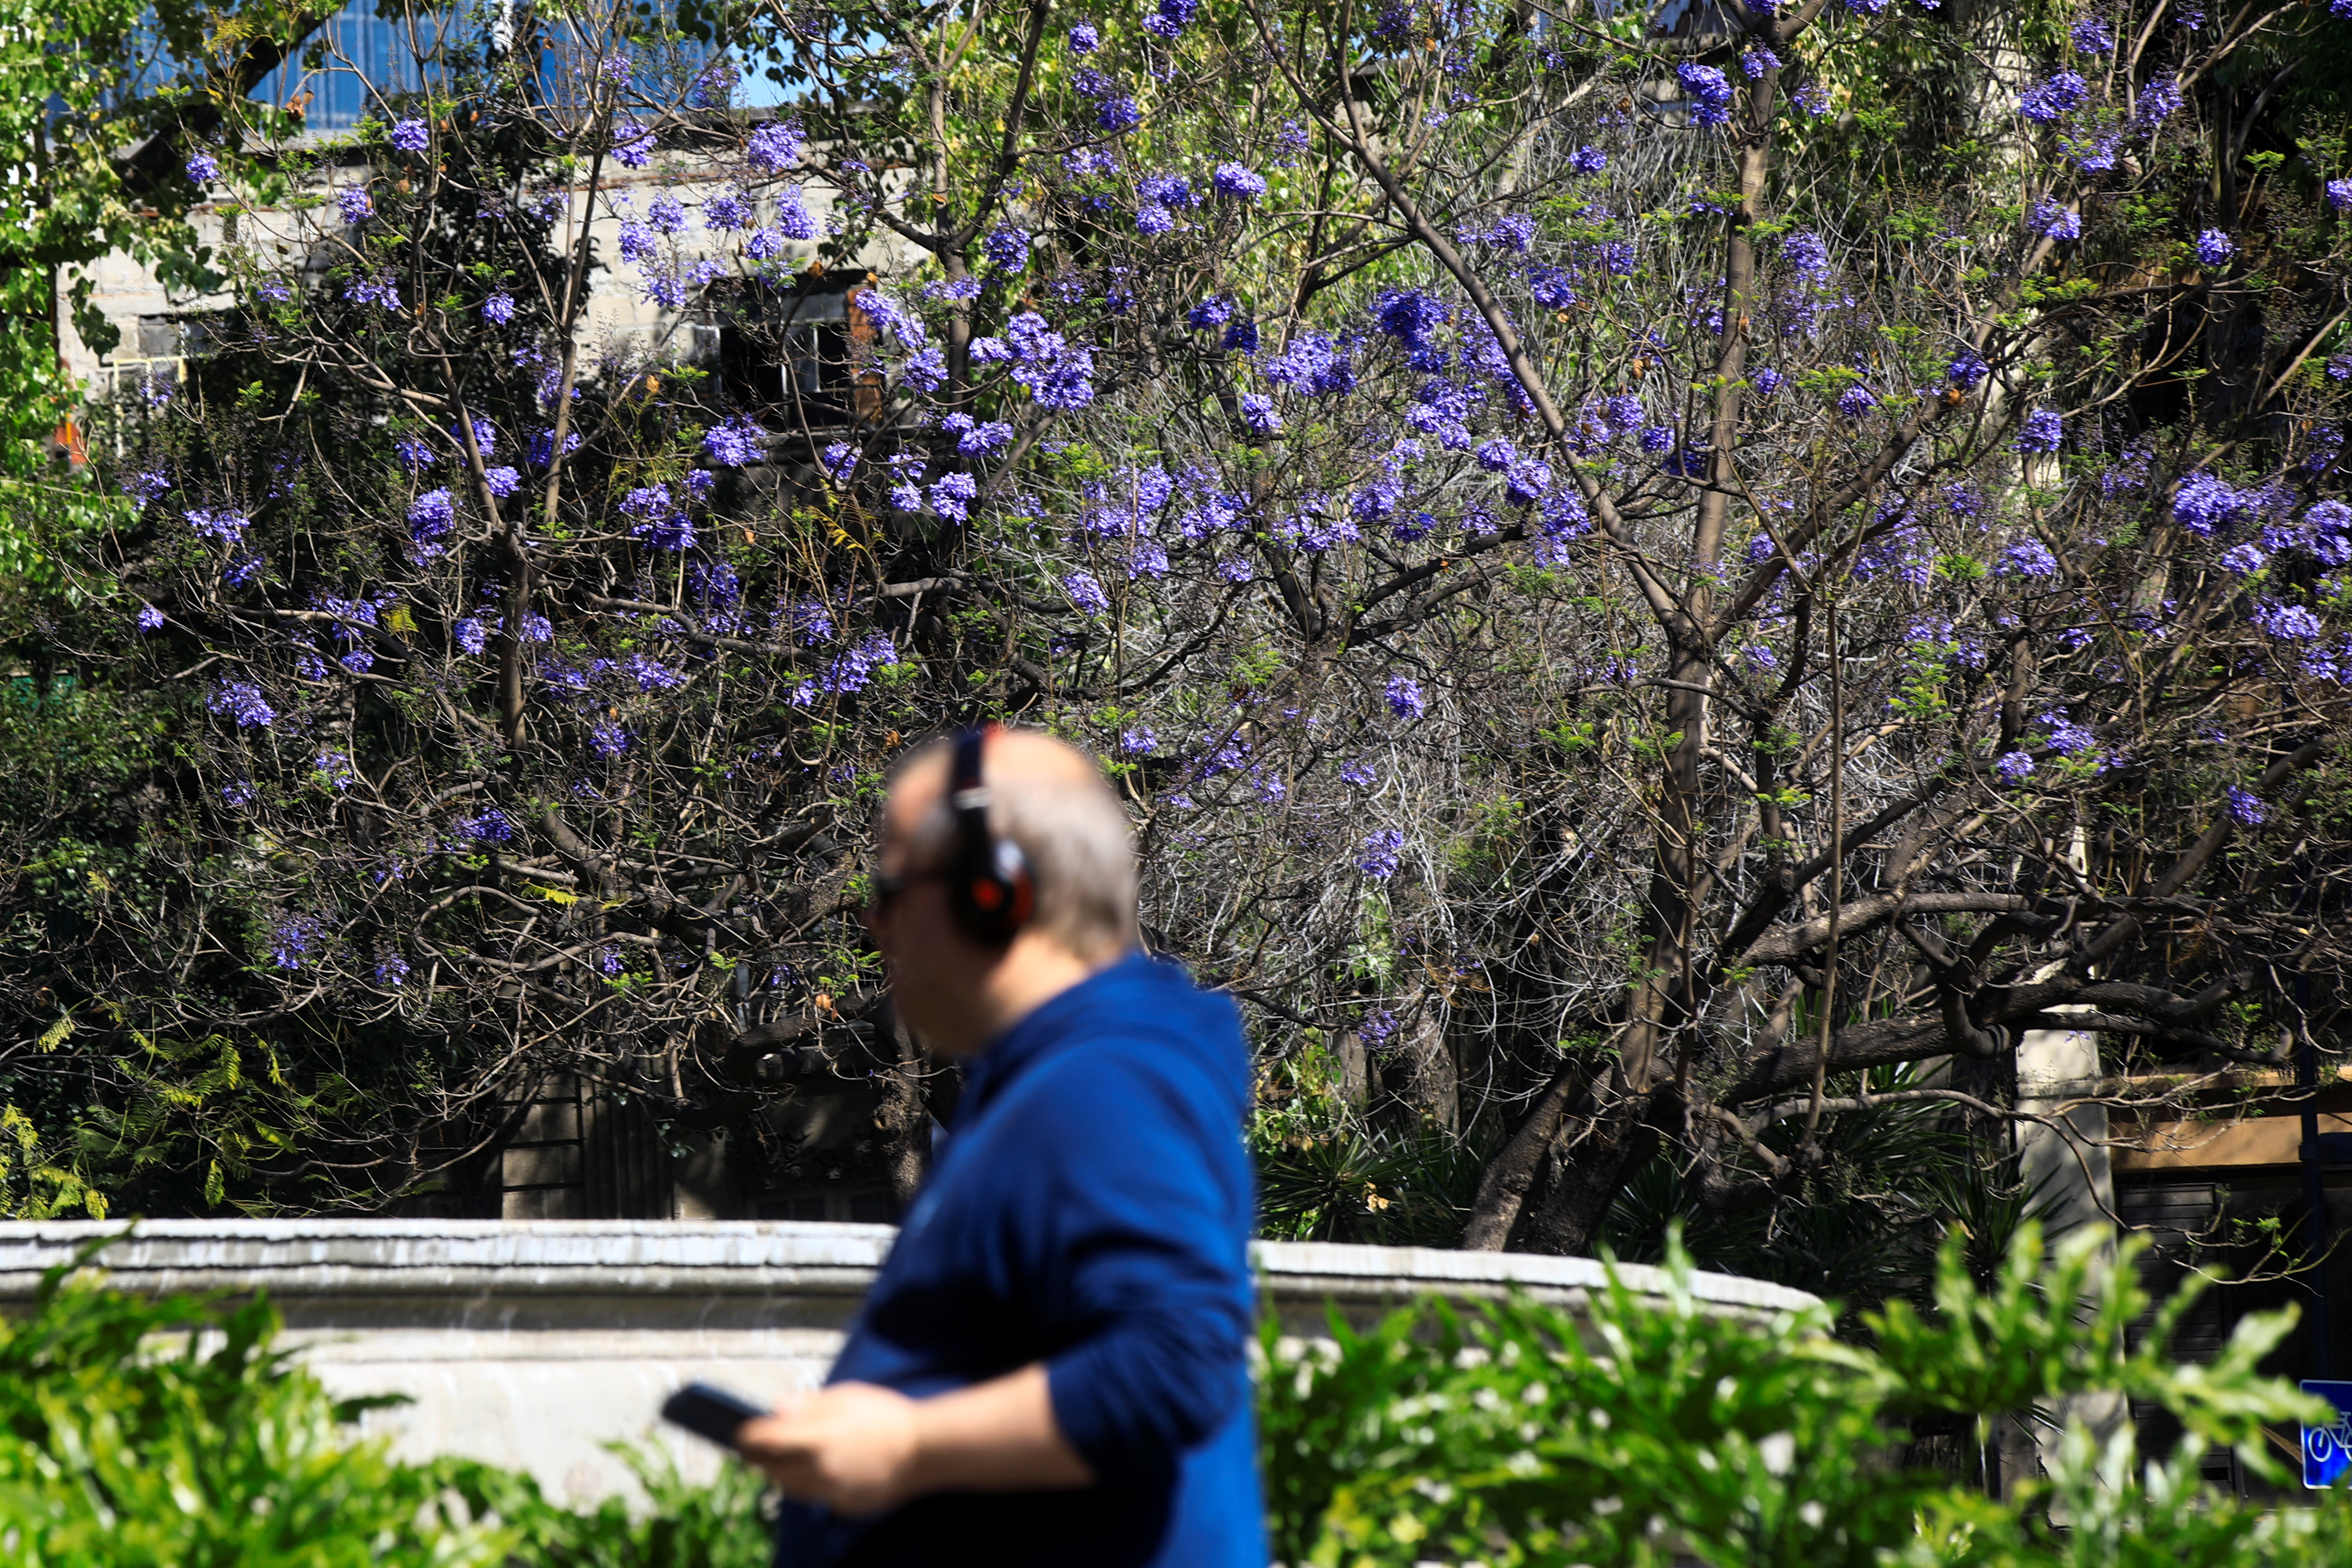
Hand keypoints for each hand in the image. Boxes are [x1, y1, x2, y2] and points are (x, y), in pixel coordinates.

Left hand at [737, 1382, 924, 1516]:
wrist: (923, 1449)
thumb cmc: (886, 1416)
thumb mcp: (847, 1396)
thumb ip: (809, 1405)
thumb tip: (777, 1409)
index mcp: (817, 1438)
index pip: (766, 1442)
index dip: (748, 1437)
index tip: (741, 1433)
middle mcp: (820, 1470)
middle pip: (772, 1469)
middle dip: (762, 1457)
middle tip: (758, 1446)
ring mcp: (832, 1492)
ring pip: (790, 1487)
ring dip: (782, 1472)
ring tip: (788, 1457)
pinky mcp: (844, 1505)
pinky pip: (815, 1497)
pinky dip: (810, 1485)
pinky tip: (821, 1470)